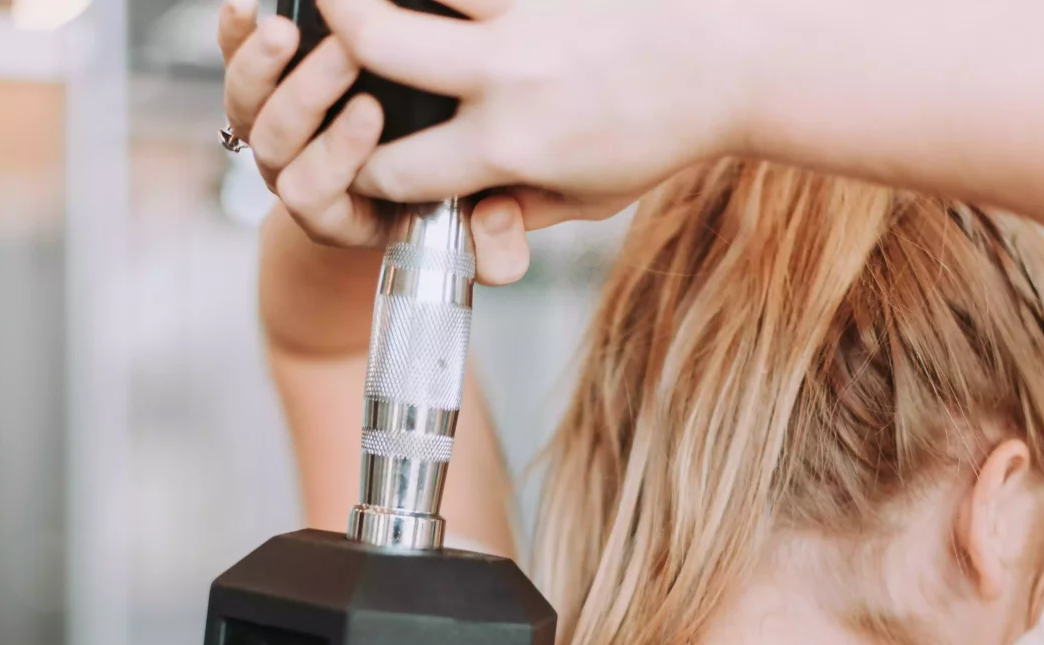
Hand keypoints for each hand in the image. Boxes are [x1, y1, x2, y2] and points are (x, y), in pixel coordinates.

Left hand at [218, 0, 531, 283]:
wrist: (400, 178)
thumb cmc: (439, 197)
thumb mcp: (469, 231)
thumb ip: (494, 249)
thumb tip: (497, 218)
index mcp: (335, 214)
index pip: (313, 191)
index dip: (337, 154)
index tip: (372, 114)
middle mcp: (294, 173)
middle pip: (275, 140)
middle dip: (308, 94)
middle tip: (347, 52)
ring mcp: (271, 130)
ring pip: (246, 102)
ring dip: (265, 63)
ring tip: (292, 27)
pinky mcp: (259, 87)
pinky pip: (232, 57)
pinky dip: (236, 31)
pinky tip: (250, 3)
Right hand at [316, 0, 739, 229]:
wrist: (734, 62)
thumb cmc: (659, 135)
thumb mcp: (589, 199)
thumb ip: (516, 210)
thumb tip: (462, 225)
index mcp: (508, 145)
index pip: (395, 163)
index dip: (357, 168)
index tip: (351, 153)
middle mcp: (506, 73)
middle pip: (374, 37)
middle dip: (328, 25)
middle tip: (309, 12)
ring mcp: (529, 10)